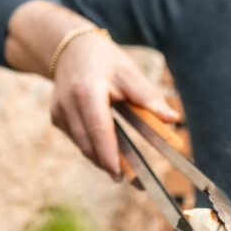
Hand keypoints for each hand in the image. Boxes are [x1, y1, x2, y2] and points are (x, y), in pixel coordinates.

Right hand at [5, 0, 179, 178]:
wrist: (70, 49)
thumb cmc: (105, 60)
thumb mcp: (130, 72)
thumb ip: (149, 98)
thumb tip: (173, 119)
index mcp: (87, 90)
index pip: (98, 128)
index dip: (108, 153)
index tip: (121, 173)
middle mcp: (67, 103)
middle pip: (88, 144)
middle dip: (109, 164)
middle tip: (133, 181)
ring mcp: (59, 113)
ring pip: (82, 146)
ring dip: (102, 159)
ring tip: (127, 174)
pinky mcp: (56, 119)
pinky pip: (78, 140)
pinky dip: (94, 148)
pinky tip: (109, 153)